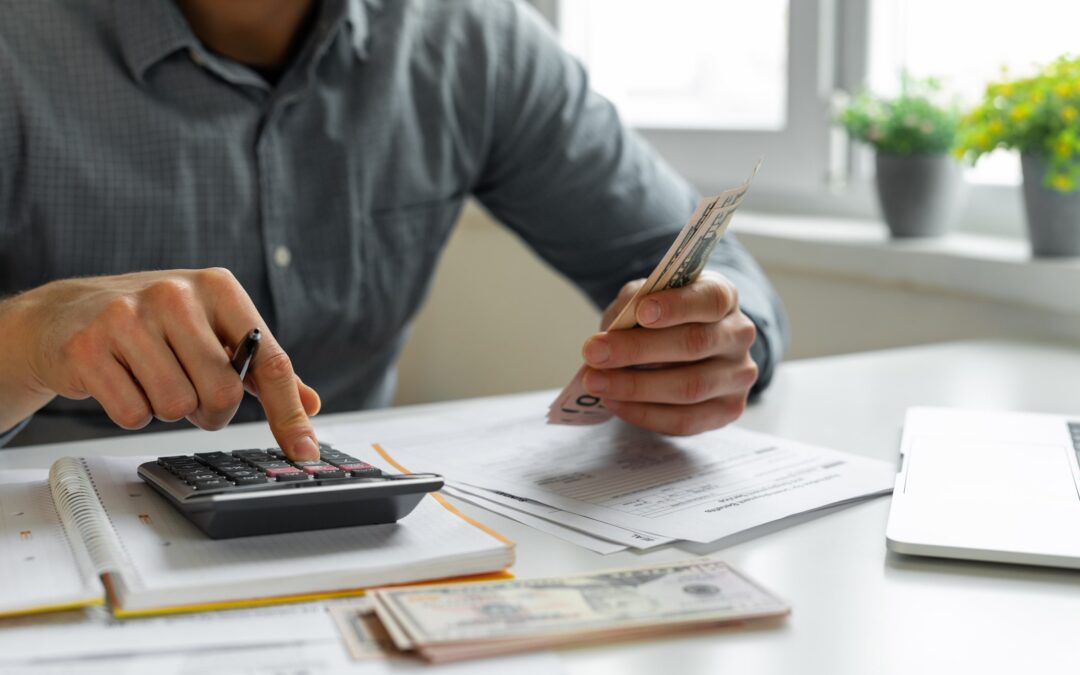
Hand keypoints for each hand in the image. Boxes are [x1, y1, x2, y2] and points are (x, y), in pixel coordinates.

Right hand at [0, 269, 320, 458]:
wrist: (65, 313)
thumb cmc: (154, 324)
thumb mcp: (213, 329)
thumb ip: (263, 367)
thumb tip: (310, 404)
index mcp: (219, 288)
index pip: (269, 361)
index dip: (288, 413)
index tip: (304, 452)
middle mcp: (176, 294)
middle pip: (223, 393)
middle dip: (210, 409)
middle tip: (190, 391)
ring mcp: (128, 318)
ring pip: (177, 406)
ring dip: (169, 409)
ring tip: (151, 378)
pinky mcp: (89, 347)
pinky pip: (133, 413)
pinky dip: (132, 412)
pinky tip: (121, 381)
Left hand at [580, 272, 757, 435]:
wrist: (683, 349)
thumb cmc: (661, 319)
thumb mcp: (645, 298)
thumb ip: (631, 305)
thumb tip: (610, 335)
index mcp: (723, 296)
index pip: (710, 298)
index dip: (677, 306)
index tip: (641, 312)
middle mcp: (739, 334)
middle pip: (695, 343)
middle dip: (638, 349)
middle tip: (594, 352)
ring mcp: (738, 375)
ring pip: (690, 387)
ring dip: (635, 387)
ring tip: (596, 382)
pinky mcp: (728, 410)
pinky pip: (685, 420)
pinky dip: (644, 413)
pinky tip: (614, 402)